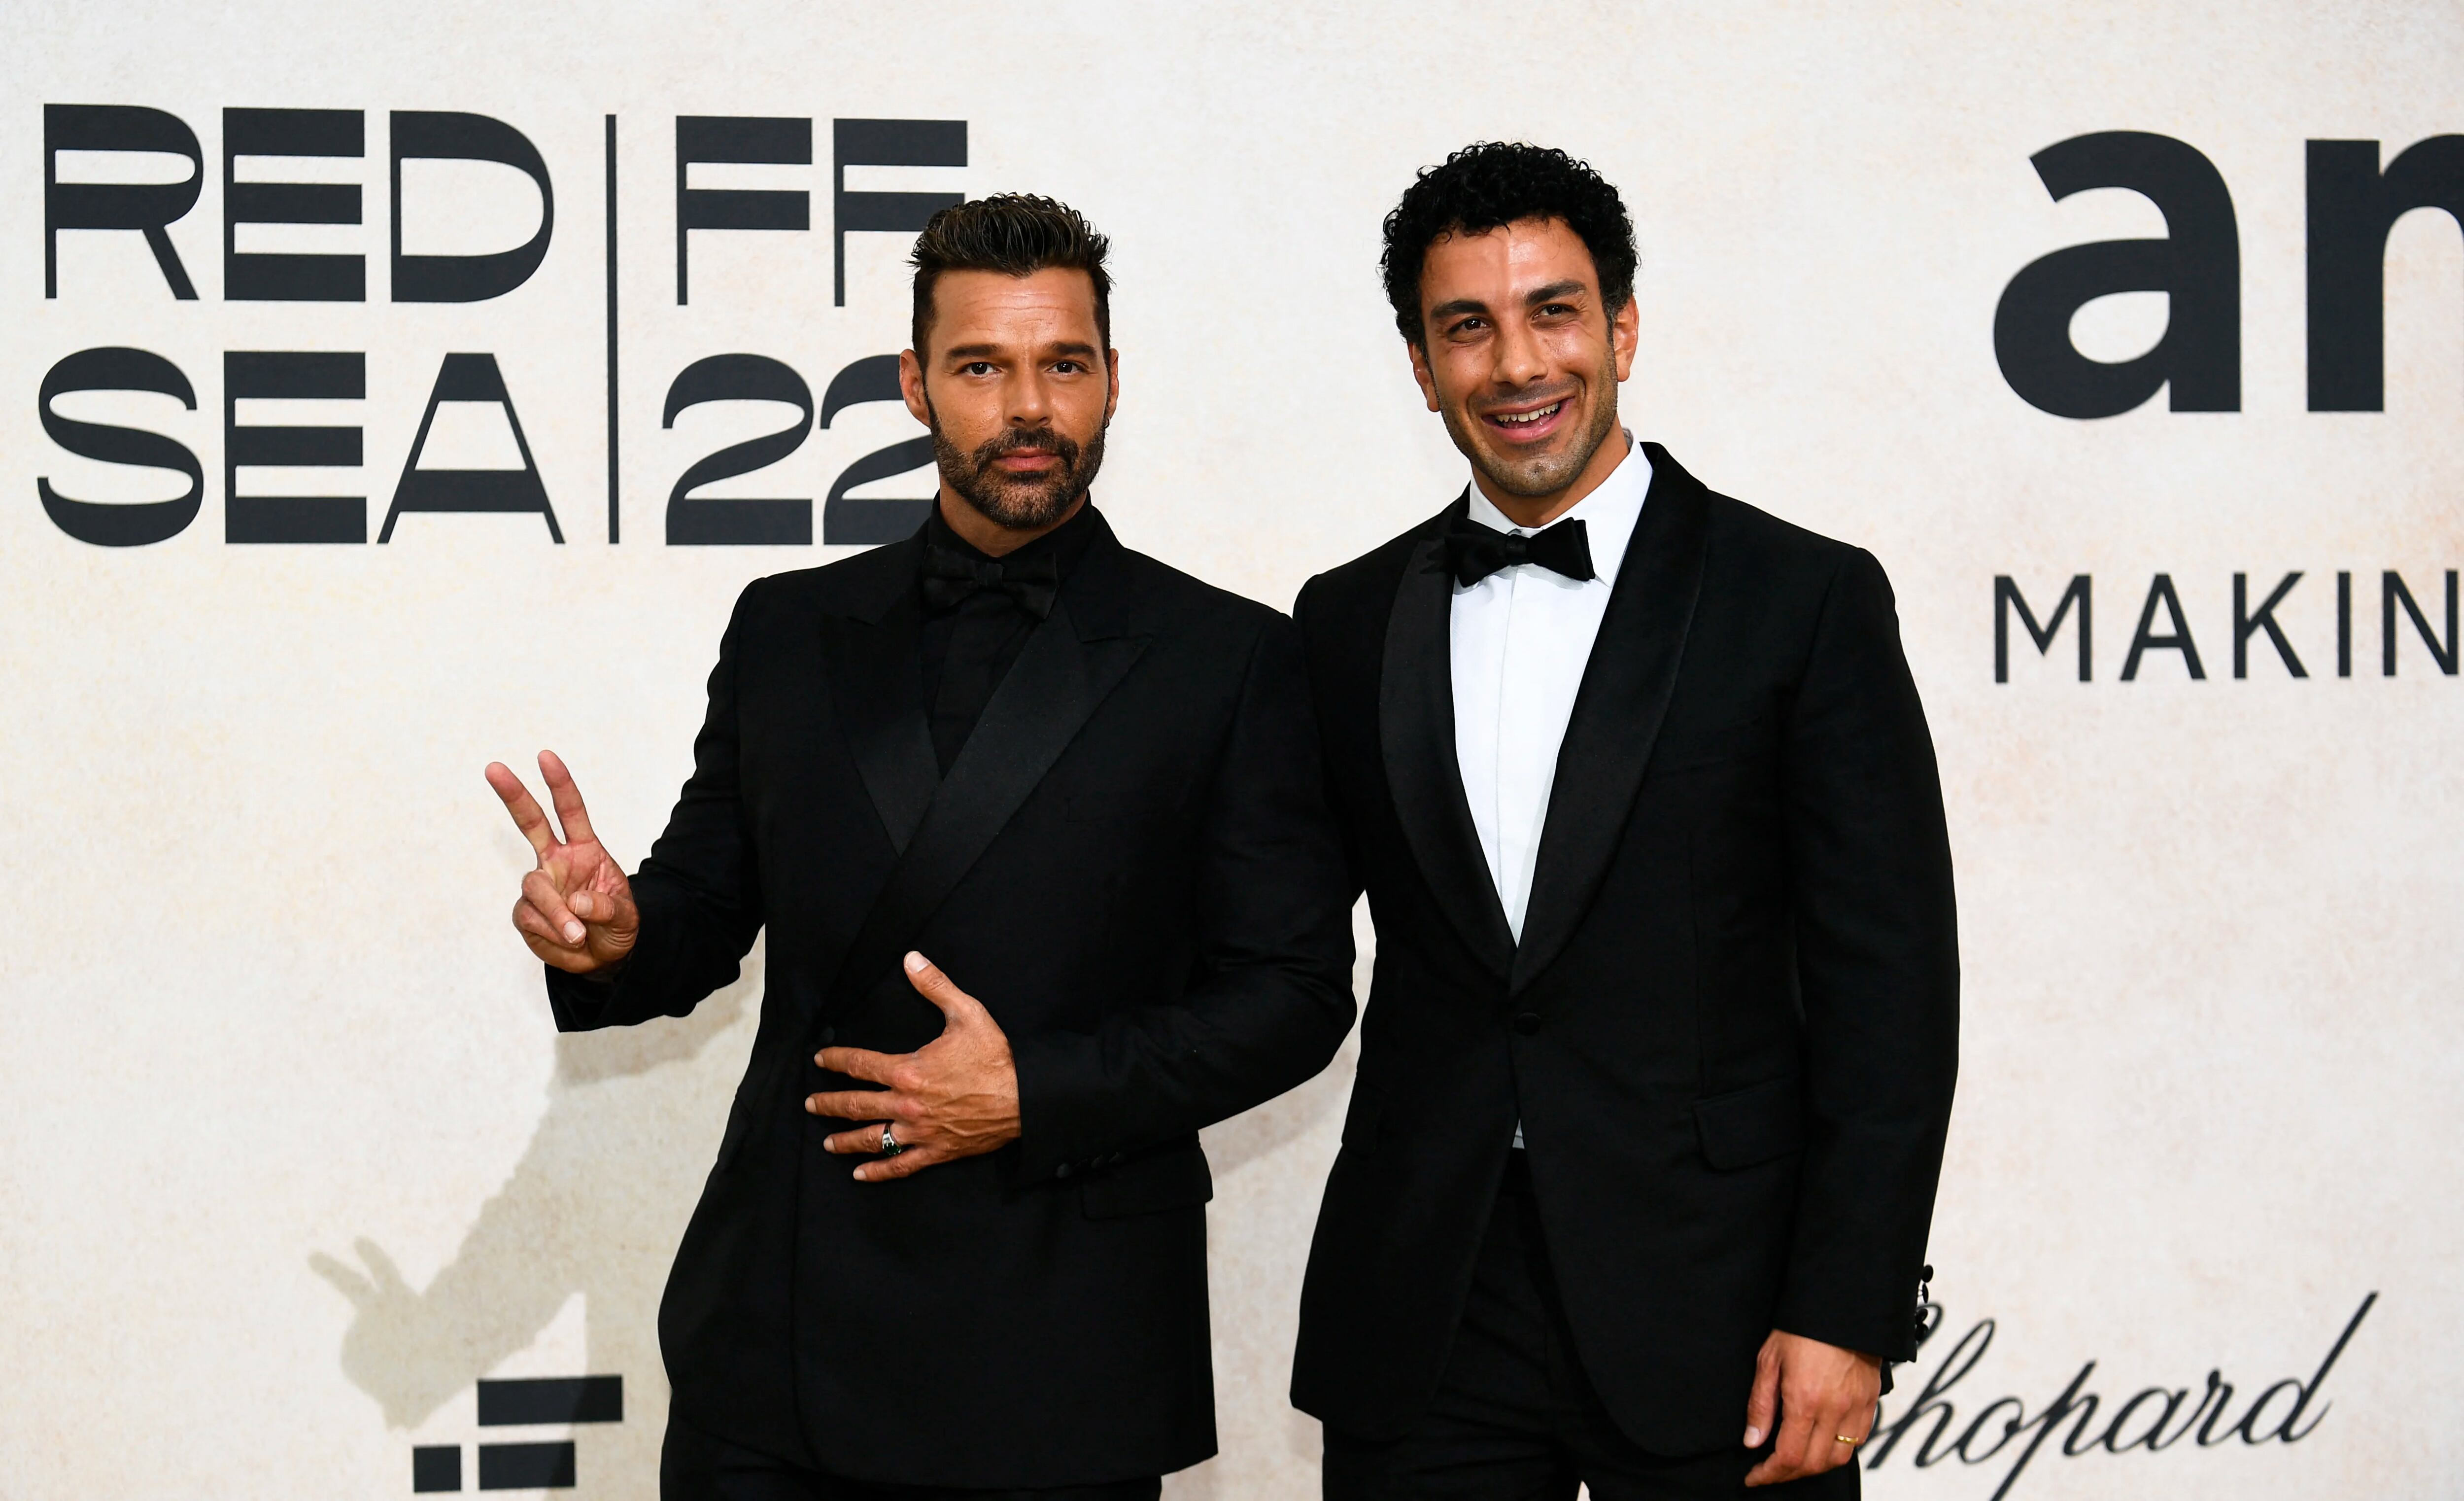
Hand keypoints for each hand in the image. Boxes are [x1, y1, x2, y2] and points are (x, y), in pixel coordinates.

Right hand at [486, 751, 637, 973]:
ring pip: (536, 888)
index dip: (560, 784)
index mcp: (584, 850)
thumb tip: (578, 902)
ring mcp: (539, 886)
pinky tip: (567, 940)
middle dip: (513, 795)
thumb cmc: (616, 926)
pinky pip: (532, 919)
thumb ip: (607, 907)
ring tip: (578, 934)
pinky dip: (552, 932)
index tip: (545, 756)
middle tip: (494, 768)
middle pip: (530, 823)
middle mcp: (556, 862)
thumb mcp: (626, 916)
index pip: (571, 811)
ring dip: (556, 912)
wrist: (603, 957)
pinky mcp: (526, 914)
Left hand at [804, 952, 1020, 1181]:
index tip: (820, 1059)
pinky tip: (861, 1174)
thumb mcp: (967, 1013)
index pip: (860, 1065)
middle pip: (855, 1105)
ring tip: (828, 1143)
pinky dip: (879, 1172)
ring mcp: (919, 1131)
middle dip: (829, 1104)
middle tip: (811, 1104)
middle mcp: (907, 1104)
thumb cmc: (996, 1057)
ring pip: (872, 1139)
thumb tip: (911, 959)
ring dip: (845, 1140)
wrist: (1025, 1098)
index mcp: (909, 1070)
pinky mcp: (936, 1151)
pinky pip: (900, 1166)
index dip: (836, 1060)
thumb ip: (935, 986)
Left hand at [1743, 1329, 1881, 1485]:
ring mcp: (1857, 1407)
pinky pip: (1859, 1439)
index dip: (1769, 1474)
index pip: (1789, 1456)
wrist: (1841, 1304)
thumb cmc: (1801, 1327)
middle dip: (1788, 1474)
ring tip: (1795, 1461)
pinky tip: (1823, 1443)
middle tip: (1770, 1470)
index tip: (1754, 1476)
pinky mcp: (1871, 1401)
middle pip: (1814, 1464)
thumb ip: (1760, 1405)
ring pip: (1839, 1458)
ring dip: (1815, 1467)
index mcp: (1805, 1400)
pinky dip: (1839, 1450)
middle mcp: (1835, 1409)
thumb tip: (1752, 1441)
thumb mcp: (1769, 1361)